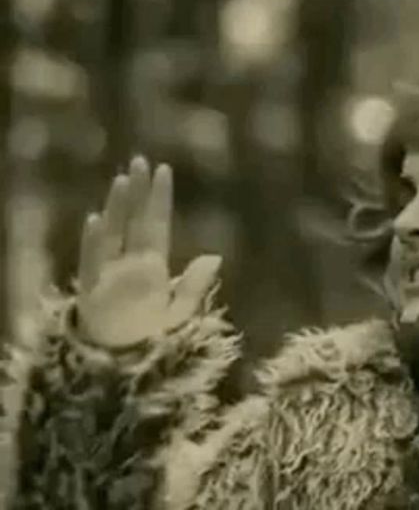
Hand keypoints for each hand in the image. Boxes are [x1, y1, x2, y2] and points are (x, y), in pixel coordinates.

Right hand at [76, 157, 220, 347]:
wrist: (123, 372)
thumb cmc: (149, 341)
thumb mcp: (179, 313)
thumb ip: (194, 285)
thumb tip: (214, 256)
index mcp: (151, 267)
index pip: (156, 224)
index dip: (159, 198)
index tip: (164, 169)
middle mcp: (128, 266)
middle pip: (133, 221)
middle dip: (137, 192)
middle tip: (139, 160)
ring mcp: (108, 276)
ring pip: (111, 234)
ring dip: (117, 208)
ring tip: (123, 181)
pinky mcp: (92, 292)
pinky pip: (91, 263)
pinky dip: (94, 242)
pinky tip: (98, 219)